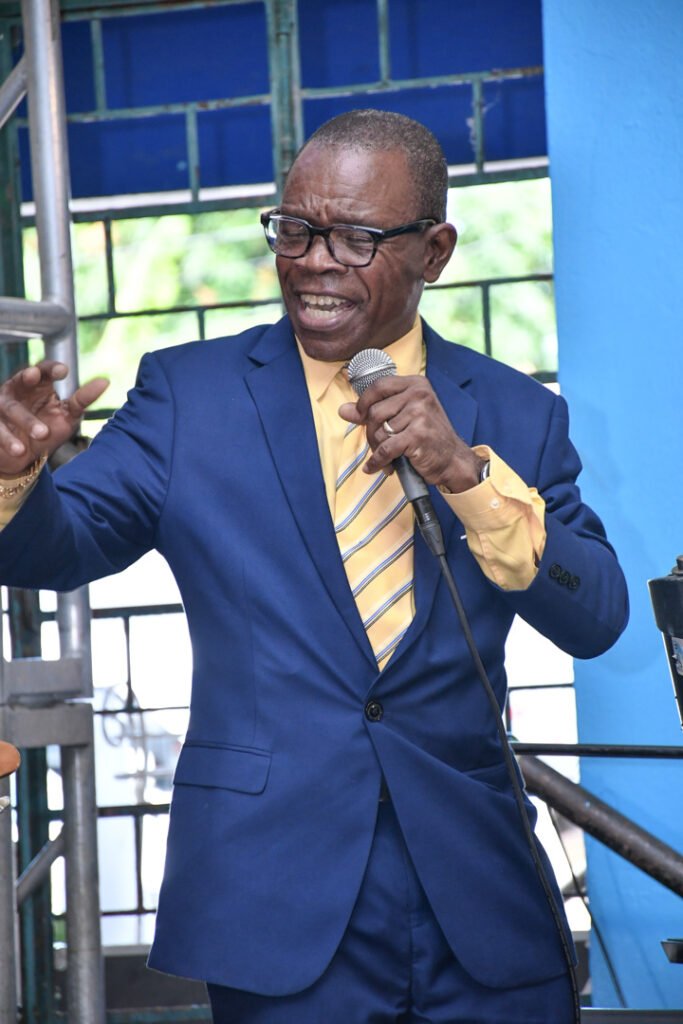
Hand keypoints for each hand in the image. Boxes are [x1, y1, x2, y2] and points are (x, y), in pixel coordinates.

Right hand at [0, 361, 108, 477]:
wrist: (24, 456)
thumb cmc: (48, 428)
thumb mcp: (68, 415)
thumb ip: (83, 399)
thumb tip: (105, 381)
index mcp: (38, 385)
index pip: (44, 370)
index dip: (51, 368)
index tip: (63, 371)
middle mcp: (17, 391)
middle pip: (20, 379)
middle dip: (26, 377)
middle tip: (34, 375)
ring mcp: (2, 408)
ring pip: (11, 408)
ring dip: (25, 420)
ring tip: (42, 433)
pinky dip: (8, 440)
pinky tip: (20, 450)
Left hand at [339, 374, 484, 493]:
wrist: (453, 460)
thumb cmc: (428, 437)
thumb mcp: (404, 416)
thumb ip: (373, 410)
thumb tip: (343, 410)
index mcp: (416, 384)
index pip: (378, 386)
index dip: (364, 402)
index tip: (360, 416)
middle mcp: (419, 395)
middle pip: (375, 412)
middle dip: (371, 433)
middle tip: (379, 445)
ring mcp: (419, 414)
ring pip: (379, 432)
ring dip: (378, 449)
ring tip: (387, 456)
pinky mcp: (417, 435)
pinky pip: (385, 449)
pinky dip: (378, 461)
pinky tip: (378, 467)